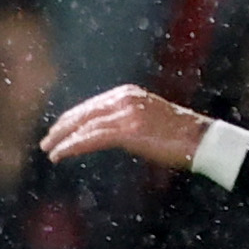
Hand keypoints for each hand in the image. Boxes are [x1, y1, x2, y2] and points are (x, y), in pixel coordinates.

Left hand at [41, 84, 211, 171]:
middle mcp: (124, 98)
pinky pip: (92, 138)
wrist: (202, 140)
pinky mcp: (128, 130)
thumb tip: (108, 135)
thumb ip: (127, 122)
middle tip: (46, 141)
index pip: (91, 105)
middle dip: (62, 128)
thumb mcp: (149, 120)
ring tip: (50, 151)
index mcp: (128, 93)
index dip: (72, 119)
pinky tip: (61, 154)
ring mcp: (126, 113)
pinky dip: (73, 146)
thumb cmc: (181, 136)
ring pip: (84, 125)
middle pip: (83, 112)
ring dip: (63, 139)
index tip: (58, 130)